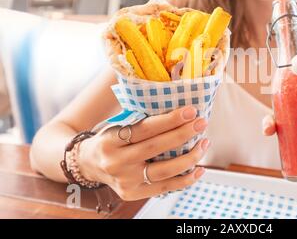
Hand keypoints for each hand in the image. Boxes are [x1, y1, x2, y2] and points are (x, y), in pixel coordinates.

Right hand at [77, 105, 208, 200]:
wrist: (87, 165)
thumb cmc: (110, 139)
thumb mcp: (116, 125)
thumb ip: (139, 120)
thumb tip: (176, 108)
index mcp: (110, 140)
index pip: (144, 129)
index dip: (169, 120)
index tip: (190, 110)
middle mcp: (116, 162)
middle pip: (155, 148)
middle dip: (183, 134)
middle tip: (202, 123)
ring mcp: (125, 181)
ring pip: (164, 171)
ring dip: (190, 158)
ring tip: (204, 144)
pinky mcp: (133, 194)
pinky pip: (165, 188)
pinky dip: (185, 179)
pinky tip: (199, 169)